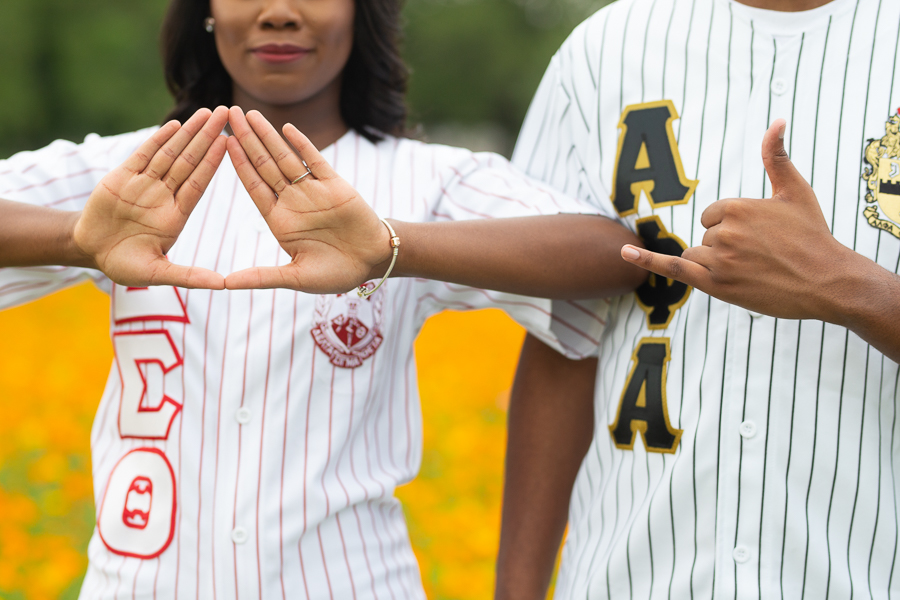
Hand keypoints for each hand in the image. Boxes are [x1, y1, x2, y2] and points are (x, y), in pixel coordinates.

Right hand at [73, 107, 227, 288]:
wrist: (89, 252)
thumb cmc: (125, 265)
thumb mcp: (157, 274)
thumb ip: (189, 276)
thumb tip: (223, 286)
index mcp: (176, 215)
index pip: (198, 183)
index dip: (213, 163)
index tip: (230, 144)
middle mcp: (164, 195)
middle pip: (190, 161)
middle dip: (208, 137)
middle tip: (229, 113)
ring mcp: (144, 184)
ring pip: (170, 153)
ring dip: (188, 133)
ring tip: (208, 113)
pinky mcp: (122, 177)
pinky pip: (143, 155)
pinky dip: (157, 140)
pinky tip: (174, 125)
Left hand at [224, 107, 389, 292]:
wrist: (373, 262)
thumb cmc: (336, 273)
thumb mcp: (296, 278)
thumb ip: (261, 277)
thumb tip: (224, 285)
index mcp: (279, 220)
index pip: (254, 186)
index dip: (238, 164)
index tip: (221, 143)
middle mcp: (293, 201)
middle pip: (264, 165)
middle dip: (246, 139)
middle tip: (228, 114)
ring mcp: (313, 190)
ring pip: (285, 157)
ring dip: (268, 136)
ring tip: (250, 114)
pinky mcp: (336, 184)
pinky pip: (315, 160)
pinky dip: (302, 144)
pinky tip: (287, 128)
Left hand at [620, 118, 858, 321]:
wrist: (828, 281)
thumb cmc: (812, 235)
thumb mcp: (795, 191)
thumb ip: (776, 157)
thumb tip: (775, 121)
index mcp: (737, 206)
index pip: (712, 215)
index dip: (731, 228)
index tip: (758, 237)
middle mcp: (724, 232)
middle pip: (706, 236)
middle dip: (727, 247)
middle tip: (763, 256)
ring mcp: (718, 260)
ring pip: (697, 255)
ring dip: (716, 263)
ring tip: (752, 270)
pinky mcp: (714, 285)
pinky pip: (672, 268)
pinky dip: (646, 260)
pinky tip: (623, 253)